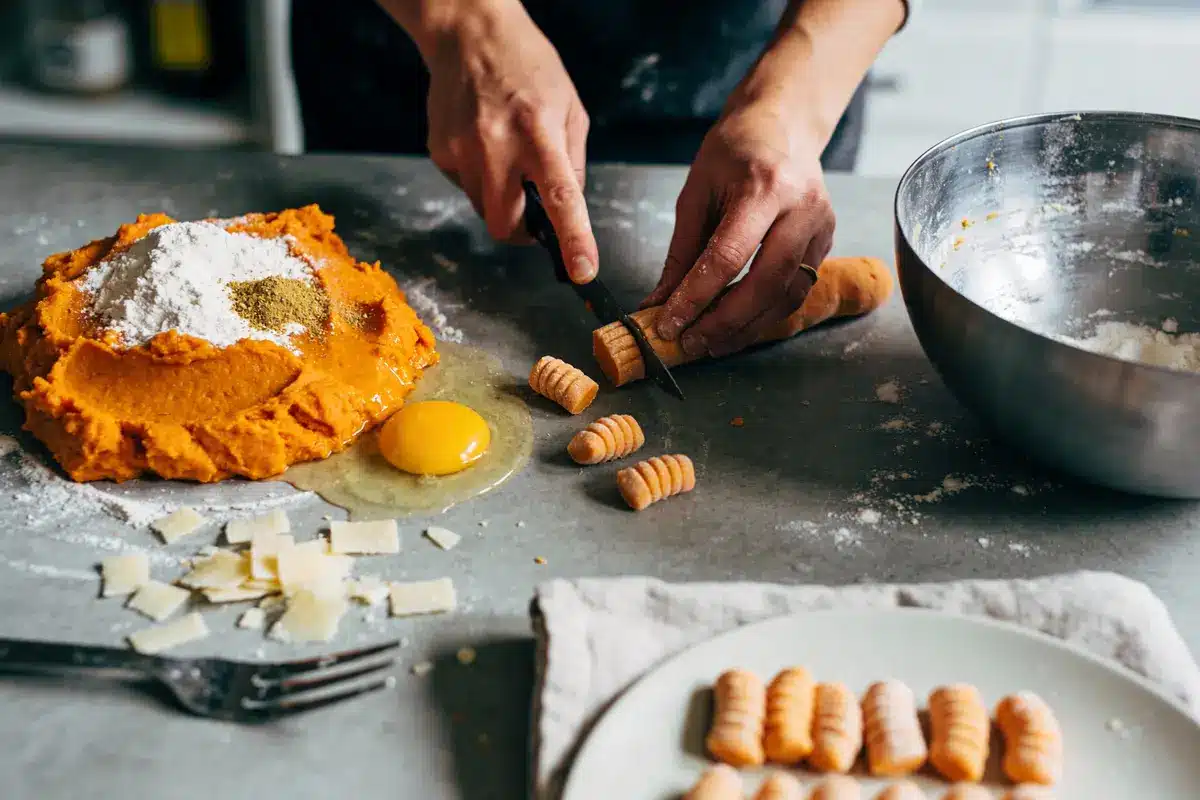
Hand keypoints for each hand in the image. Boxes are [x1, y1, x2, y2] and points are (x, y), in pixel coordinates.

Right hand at [423, 3, 596, 281]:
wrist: (468, 32)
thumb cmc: (527, 66)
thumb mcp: (570, 108)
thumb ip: (572, 162)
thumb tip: (569, 209)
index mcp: (539, 132)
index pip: (560, 197)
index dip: (573, 239)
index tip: (581, 271)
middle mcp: (496, 144)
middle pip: (505, 225)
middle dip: (521, 230)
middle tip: (531, 212)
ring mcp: (461, 149)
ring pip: (483, 209)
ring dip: (499, 199)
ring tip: (504, 156)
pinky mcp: (439, 151)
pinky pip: (464, 186)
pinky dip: (478, 177)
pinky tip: (482, 142)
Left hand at [643, 104, 834, 356]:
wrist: (781, 127)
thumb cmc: (733, 154)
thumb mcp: (696, 194)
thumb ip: (682, 253)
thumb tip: (660, 303)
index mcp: (765, 187)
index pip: (729, 257)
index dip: (696, 297)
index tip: (669, 325)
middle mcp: (802, 208)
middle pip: (766, 283)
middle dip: (725, 322)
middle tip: (693, 344)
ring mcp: (822, 226)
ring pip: (787, 296)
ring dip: (747, 327)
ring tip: (711, 343)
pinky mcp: (827, 242)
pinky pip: (797, 290)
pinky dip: (765, 315)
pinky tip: (738, 326)